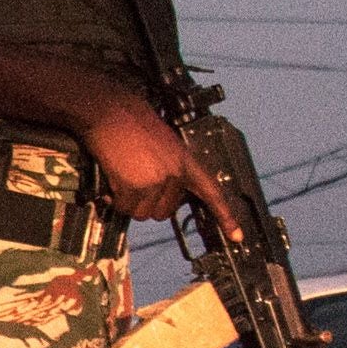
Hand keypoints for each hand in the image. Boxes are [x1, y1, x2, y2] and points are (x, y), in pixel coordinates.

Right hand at [82, 100, 237, 232]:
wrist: (110, 111)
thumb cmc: (130, 122)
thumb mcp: (162, 145)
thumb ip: (169, 169)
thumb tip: (161, 197)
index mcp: (186, 161)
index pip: (211, 192)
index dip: (225, 216)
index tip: (236, 236)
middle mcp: (175, 173)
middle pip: (165, 212)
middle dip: (147, 203)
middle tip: (135, 182)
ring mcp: (156, 181)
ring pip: (143, 213)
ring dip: (129, 202)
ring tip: (123, 177)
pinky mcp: (136, 187)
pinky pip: (125, 208)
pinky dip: (115, 200)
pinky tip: (113, 182)